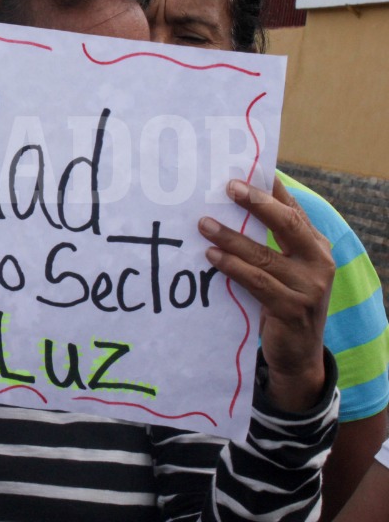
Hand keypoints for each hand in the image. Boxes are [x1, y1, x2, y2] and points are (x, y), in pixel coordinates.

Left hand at [198, 177, 333, 412]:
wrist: (297, 354)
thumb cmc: (282, 301)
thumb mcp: (281, 269)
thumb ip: (266, 242)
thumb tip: (230, 207)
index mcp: (316, 245)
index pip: (293, 209)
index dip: (271, 188)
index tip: (246, 167)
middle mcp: (319, 261)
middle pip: (287, 223)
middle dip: (256, 202)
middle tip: (228, 186)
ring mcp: (309, 286)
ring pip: (265, 254)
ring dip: (231, 237)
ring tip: (204, 224)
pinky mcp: (293, 308)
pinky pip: (257, 282)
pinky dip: (232, 267)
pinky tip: (212, 256)